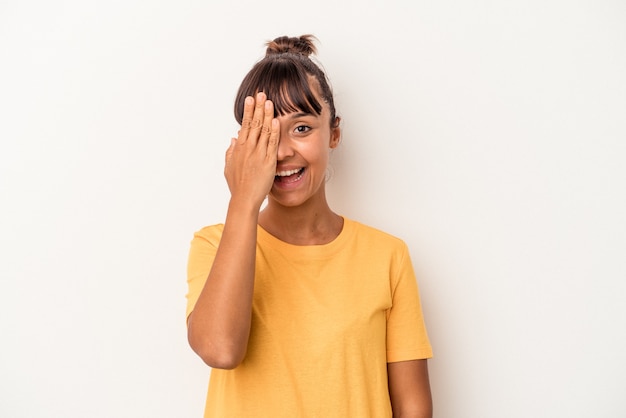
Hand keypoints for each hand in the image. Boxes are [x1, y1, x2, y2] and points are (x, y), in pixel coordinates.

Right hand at [224, 92, 279, 208]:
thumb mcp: (229, 167)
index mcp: (239, 148)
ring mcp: (258, 154)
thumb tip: (233, 139)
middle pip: (254, 123)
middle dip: (258, 107)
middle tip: (261, 93)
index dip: (249, 111)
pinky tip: (276, 120)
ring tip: (269, 101)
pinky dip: (274, 131)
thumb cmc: (237, 186)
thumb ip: (231, 152)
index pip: (245, 125)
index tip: (251, 99)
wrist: (244, 199)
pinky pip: (272, 144)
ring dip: (267, 114)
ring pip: (263, 130)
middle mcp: (248, 149)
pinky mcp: (268, 162)